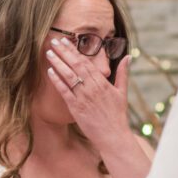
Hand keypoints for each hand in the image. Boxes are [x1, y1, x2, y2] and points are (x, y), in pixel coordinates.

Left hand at [46, 37, 132, 152]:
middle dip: (64, 52)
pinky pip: (64, 92)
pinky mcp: (76, 108)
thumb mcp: (122, 92)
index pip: (86, 62)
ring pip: (68, 76)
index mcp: (102, 82)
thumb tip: (128, 57)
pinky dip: (57, 81)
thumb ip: (123, 73)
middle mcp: (92, 87)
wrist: (113, 136)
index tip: (66, 41)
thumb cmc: (117, 115)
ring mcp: (83, 97)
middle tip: (53, 41)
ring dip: (57, 63)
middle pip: (76, 65)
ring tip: (48, 53)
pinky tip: (49, 72)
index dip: (75, 50)